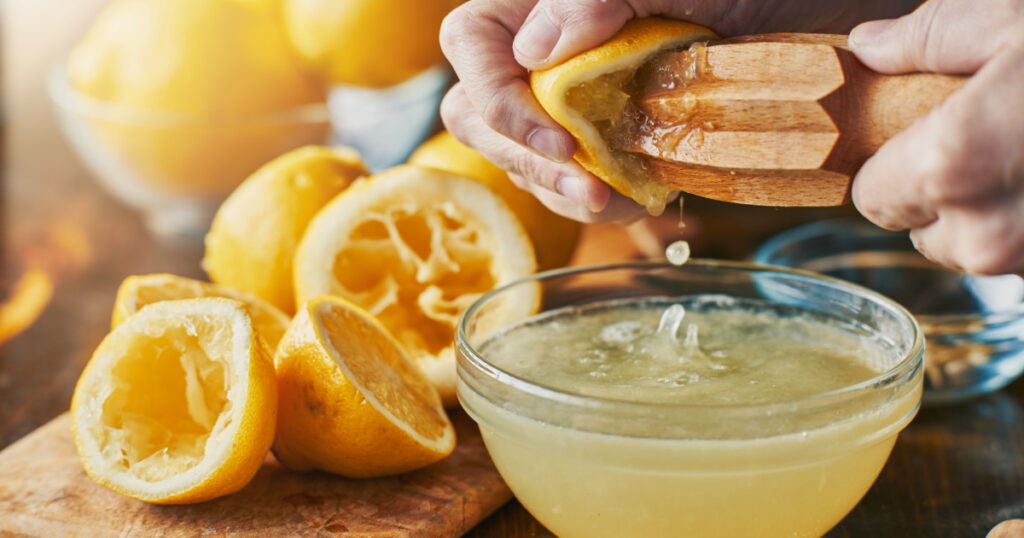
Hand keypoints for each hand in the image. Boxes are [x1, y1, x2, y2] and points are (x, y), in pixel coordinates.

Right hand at [440, 0, 917, 221]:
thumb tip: (535, 47)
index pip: (471, 42)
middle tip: (587, 189)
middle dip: (524, 160)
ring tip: (617, 202)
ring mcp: (569, 88)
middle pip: (478, 108)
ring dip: (558, 188)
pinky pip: (568, 170)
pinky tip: (632, 200)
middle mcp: (546, 44)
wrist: (812, 13)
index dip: (496, 98)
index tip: (559, 140)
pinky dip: (593, 194)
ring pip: (520, 151)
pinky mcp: (601, 124)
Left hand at [850, 0, 1023, 274]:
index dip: (891, 164)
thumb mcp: (1016, 19)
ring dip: (991, 213)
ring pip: (976, 247)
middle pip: (922, 228)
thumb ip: (932, 36)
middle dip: (942, 191)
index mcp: (951, 169)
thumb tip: (871, 47)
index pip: (870, 197)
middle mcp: (986, 236)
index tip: (920, 136)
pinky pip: (1023, 256)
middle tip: (990, 138)